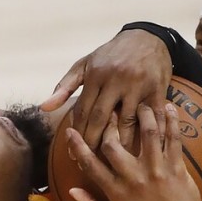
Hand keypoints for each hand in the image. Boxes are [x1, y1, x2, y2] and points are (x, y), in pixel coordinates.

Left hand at [40, 29, 171, 150]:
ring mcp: (138, 85)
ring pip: (127, 122)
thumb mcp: (86, 65)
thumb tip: (44, 107)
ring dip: (120, 144)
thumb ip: (64, 86)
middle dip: (93, 143)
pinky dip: (147, 135)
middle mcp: (116, 79)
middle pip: (101, 119)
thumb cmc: (112, 55)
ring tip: (114, 162)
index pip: (83, 110)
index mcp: (96, 74)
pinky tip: (142, 151)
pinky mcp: (156, 89)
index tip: (73, 154)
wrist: (147, 37)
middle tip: (88, 163)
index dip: (77, 134)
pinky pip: (152, 118)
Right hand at [66, 103, 201, 200]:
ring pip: (146, 133)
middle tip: (107, 109)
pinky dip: (172, 120)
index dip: (78, 145)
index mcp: (116, 192)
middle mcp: (134, 178)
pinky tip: (169, 107)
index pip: (91, 164)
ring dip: (143, 114)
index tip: (69, 130)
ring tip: (140, 103)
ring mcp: (156, 171)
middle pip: (114, 142)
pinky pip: (173, 138)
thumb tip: (72, 190)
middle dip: (108, 123)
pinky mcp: (176, 167)